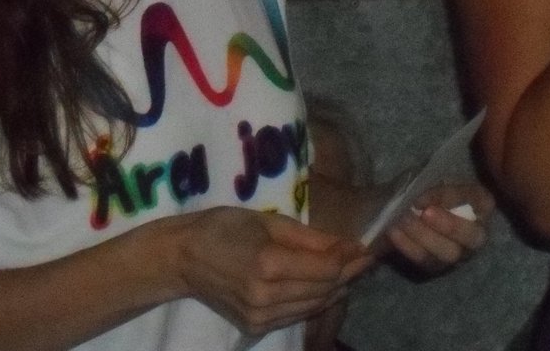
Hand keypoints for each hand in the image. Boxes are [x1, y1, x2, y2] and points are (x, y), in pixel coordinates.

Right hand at [172, 207, 371, 334]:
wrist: (184, 258)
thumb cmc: (225, 227)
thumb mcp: (269, 221)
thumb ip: (311, 238)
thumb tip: (348, 246)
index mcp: (269, 263)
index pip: (325, 268)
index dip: (350, 258)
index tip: (365, 246)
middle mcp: (266, 295)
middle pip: (324, 289)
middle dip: (348, 273)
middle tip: (363, 257)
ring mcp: (260, 316)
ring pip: (314, 305)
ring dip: (334, 289)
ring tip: (347, 270)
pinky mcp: (255, 327)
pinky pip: (297, 315)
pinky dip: (314, 301)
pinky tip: (322, 285)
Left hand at [381, 181, 494, 274]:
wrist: (401, 206)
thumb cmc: (423, 187)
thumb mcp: (429, 177)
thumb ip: (431, 182)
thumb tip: (422, 192)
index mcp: (481, 203)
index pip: (478, 199)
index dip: (453, 197)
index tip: (425, 193)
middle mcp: (477, 232)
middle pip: (473, 236)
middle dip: (449, 225)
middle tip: (424, 213)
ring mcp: (459, 253)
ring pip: (449, 253)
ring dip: (425, 237)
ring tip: (403, 220)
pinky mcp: (437, 266)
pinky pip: (426, 261)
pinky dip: (409, 246)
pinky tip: (394, 232)